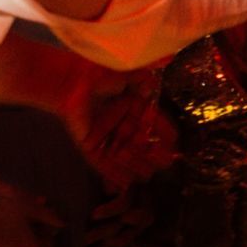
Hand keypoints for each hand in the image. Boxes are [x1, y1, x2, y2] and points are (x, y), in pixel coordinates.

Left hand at [76, 69, 180, 190]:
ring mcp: (108, 138)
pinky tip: (125, 184)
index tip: (174, 143)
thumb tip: (168, 62)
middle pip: (142, 145)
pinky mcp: (91, 147)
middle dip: (154, 155)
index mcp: (135, 109)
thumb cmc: (100, 75)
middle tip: (165, 162)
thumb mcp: (128, 74)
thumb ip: (146, 76)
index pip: (154, 124)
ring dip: (136, 167)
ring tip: (147, 174)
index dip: (164, 134)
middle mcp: (123, 126)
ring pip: (126, 158)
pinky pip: (104, 165)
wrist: (72, 82)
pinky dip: (114, 176)